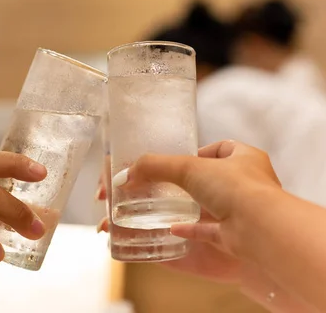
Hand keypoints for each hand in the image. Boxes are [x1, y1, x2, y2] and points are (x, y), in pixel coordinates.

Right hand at [129, 140, 280, 256]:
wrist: (261, 230)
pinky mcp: (236, 236)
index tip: (176, 160)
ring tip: (163, 207)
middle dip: (189, 182)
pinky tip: (172, 229)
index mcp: (245, 158)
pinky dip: (190, 230)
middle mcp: (248, 184)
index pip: (220, 149)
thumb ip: (154, 166)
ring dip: (188, 207)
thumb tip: (123, 175)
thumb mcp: (188, 167)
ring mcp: (243, 211)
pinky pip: (209, 231)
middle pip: (213, 179)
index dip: (197, 153)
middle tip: (164, 184)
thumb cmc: (235, 188)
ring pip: (211, 206)